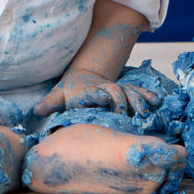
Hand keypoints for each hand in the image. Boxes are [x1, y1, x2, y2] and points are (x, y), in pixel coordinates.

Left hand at [33, 70, 159, 116]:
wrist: (84, 78)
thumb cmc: (69, 90)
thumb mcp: (58, 95)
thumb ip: (50, 103)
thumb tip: (37, 110)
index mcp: (88, 91)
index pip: (95, 92)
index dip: (100, 95)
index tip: (104, 99)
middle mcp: (104, 88)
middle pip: (116, 91)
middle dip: (122, 101)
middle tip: (126, 115)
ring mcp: (117, 89)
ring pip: (130, 92)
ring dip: (138, 101)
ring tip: (145, 112)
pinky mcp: (126, 91)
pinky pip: (139, 91)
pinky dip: (147, 95)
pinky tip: (156, 101)